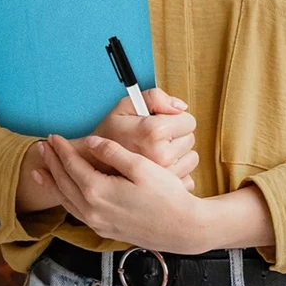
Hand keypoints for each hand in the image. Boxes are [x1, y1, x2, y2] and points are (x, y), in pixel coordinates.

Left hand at [36, 133, 202, 253]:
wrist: (182, 228)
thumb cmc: (167, 196)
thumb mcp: (141, 167)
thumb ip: (112, 152)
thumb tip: (91, 142)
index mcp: (99, 192)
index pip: (72, 166)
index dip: (62, 150)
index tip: (54, 136)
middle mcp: (93, 210)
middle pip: (64, 182)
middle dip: (51, 163)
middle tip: (42, 147)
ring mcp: (98, 223)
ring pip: (67, 200)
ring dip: (54, 182)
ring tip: (42, 169)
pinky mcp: (105, 230)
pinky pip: (76, 212)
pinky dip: (66, 198)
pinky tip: (65, 192)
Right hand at [81, 87, 198, 189]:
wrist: (94, 164)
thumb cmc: (110, 134)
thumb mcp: (125, 106)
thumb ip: (154, 98)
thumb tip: (180, 107)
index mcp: (153, 132)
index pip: (188, 121)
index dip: (176, 119)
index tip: (162, 123)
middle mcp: (162, 155)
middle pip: (190, 139)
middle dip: (176, 136)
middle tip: (156, 139)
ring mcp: (165, 174)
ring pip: (191, 157)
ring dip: (178, 154)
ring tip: (157, 153)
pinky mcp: (167, 188)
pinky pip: (188, 175)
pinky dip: (177, 171)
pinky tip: (160, 168)